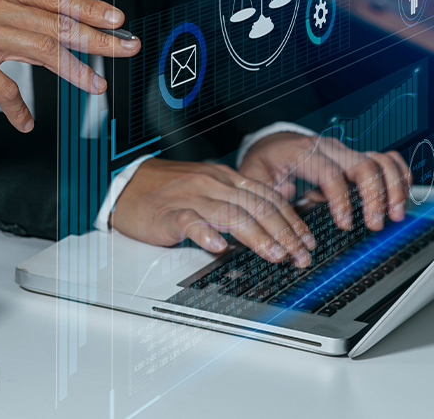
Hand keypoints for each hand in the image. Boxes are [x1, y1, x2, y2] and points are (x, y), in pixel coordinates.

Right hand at [0, 0, 140, 132]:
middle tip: (126, 47)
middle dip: (98, 37)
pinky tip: (26, 122)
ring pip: (42, 49)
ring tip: (97, 85)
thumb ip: (11, 4)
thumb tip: (52, 12)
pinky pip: (3, 89)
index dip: (90, 7)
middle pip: (57, 22)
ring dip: (74, 70)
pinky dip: (18, 108)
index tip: (117, 18)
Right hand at [110, 159, 316, 266]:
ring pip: (231, 214)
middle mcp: (212, 183)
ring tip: (275, 255)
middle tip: (300, 255)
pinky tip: (219, 247)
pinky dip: (206, 234)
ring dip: (257, 237)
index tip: (307, 240)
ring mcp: (191, 197)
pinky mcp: (168, 213)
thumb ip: (239, 198)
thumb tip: (274, 213)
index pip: (266, 196)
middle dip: (284, 232)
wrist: (126, 186)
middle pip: (256, 206)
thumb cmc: (167, 192)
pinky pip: (190, 222)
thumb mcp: (208, 188)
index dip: (291, 219)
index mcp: (225, 177)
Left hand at [238, 132, 410, 231]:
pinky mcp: (355, 158)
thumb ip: (268, 203)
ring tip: (395, 215)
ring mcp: (345, 151)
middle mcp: (328, 148)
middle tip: (375, 224)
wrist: (271, 144)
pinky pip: (386, 160)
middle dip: (375, 196)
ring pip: (380, 160)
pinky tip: (401, 197)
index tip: (345, 224)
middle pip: (363, 164)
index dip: (341, 200)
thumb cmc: (264, 164)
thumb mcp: (254, 181)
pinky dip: (399, 176)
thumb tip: (284, 232)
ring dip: (393, 187)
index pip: (330, 173)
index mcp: (302, 152)